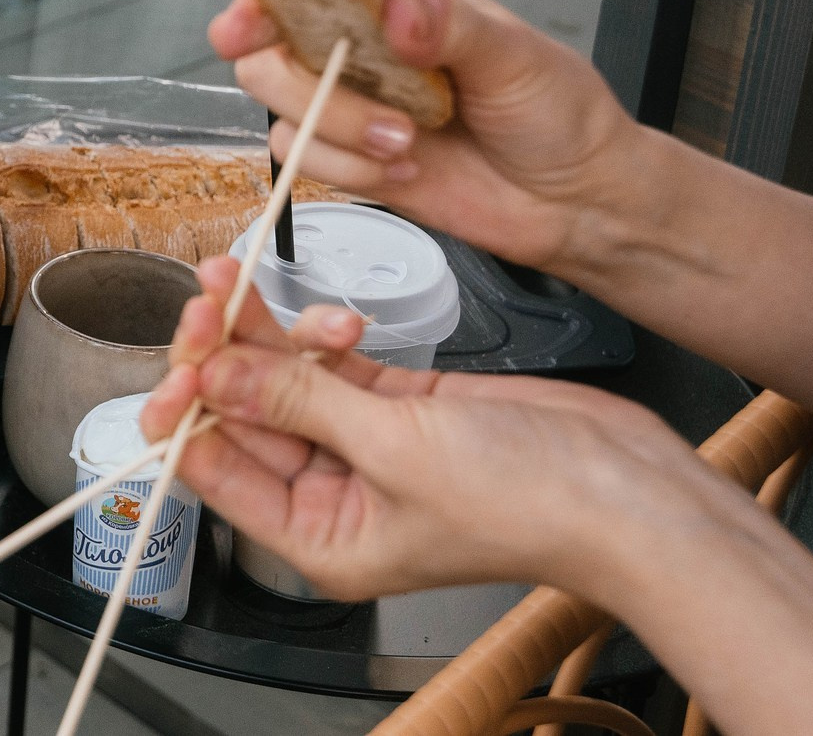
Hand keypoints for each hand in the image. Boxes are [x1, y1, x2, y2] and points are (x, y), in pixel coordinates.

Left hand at [142, 256, 708, 600]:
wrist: (627, 491)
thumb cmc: (531, 502)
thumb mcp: (396, 448)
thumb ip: (301, 402)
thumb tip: (215, 373)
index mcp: (319, 538)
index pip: (216, 469)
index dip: (186, 407)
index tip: (185, 349)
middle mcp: (333, 498)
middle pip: (243, 413)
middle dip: (221, 350)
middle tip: (212, 291)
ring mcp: (365, 447)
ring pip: (284, 378)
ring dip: (266, 328)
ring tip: (247, 276)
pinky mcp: (400, 407)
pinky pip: (333, 362)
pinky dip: (324, 331)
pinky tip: (340, 315)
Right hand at [211, 0, 646, 274]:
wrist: (571, 200)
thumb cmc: (557, 112)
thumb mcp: (515, 58)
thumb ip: (451, 28)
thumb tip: (399, 11)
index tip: (250, 23)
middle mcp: (357, 30)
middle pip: (265, 35)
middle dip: (304, 80)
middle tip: (365, 103)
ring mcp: (344, 90)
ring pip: (273, 96)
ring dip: (336, 129)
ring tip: (404, 141)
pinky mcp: (341, 147)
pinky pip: (298, 152)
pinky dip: (348, 169)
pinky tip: (402, 166)